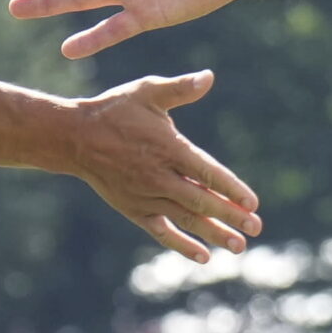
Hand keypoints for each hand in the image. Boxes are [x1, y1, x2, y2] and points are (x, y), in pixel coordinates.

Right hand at [65, 70, 262, 262]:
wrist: (75, 138)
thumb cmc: (115, 110)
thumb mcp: (147, 91)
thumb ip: (180, 88)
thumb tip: (208, 77)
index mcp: (168, 148)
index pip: (207, 172)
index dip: (231, 188)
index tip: (252, 202)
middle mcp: (159, 176)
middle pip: (201, 200)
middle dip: (230, 216)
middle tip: (256, 227)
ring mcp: (146, 197)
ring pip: (186, 219)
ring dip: (213, 233)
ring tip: (239, 246)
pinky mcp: (134, 210)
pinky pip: (161, 232)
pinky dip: (182, 244)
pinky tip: (204, 256)